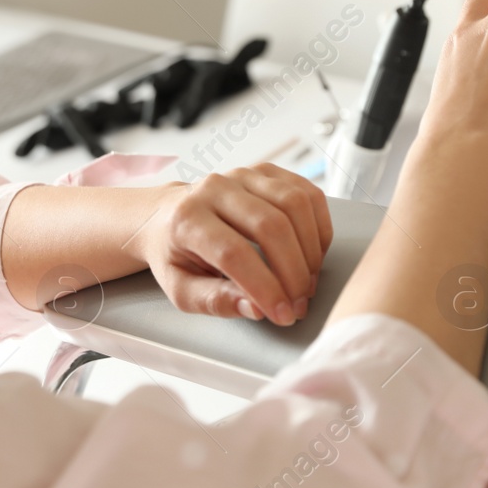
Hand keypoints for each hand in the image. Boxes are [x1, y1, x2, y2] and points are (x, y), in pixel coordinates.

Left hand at [132, 164, 332, 325]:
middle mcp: (216, 188)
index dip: (264, 287)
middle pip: (271, 226)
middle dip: (294, 273)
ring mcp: (244, 175)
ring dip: (310, 252)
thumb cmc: (174, 254)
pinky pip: (307, 194)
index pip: (233, 253)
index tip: (282, 315)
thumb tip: (256, 309)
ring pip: (294, 205)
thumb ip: (214, 301)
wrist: (168, 214)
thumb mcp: (180, 289)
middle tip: (299, 305)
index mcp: (187, 218)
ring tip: (307, 284)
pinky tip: (313, 256)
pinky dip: (319, 228)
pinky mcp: (267, 172)